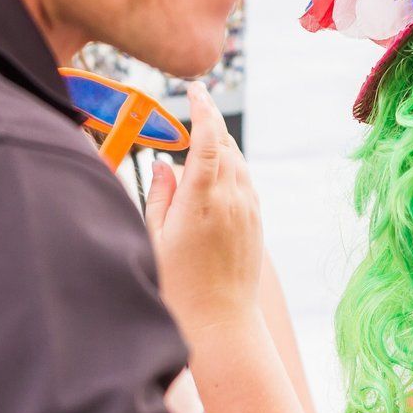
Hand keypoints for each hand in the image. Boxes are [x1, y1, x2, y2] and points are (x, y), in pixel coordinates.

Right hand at [143, 81, 262, 334]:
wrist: (221, 323)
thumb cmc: (178, 286)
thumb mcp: (155, 238)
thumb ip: (160, 195)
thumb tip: (164, 163)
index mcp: (203, 199)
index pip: (209, 139)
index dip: (203, 109)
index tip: (195, 89)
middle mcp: (232, 199)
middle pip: (226, 144)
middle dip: (210, 121)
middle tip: (194, 105)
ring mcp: (249, 210)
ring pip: (237, 162)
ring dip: (221, 144)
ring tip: (200, 135)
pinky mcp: (256, 221)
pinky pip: (245, 181)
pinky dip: (230, 166)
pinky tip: (215, 171)